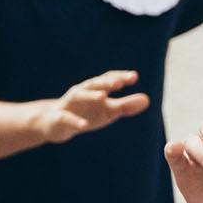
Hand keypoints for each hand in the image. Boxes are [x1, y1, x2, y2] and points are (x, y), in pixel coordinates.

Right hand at [34, 69, 150, 144]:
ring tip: (103, 97)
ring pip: (78, 95)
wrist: (55, 123)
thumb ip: (126, 105)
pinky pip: (66, 118)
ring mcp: (68, 103)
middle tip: (119, 83)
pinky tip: (84, 125)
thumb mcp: (108, 111)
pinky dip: (75, 121)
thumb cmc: (86, 113)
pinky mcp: (59, 118)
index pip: (107, 79)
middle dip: (106, 82)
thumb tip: (147, 99)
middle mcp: (81, 92)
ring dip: (91, 95)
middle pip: (93, 83)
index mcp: (94, 89)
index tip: (134, 77)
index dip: (119, 77)